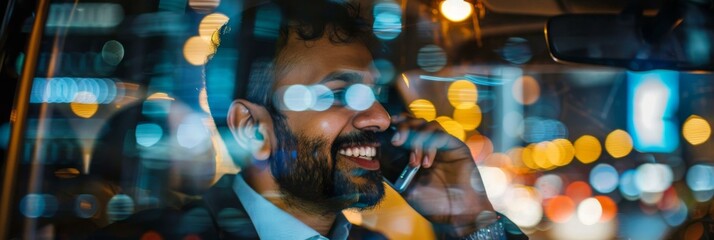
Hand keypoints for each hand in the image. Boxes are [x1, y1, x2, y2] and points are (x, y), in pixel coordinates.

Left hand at [390, 114, 497, 237]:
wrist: (457, 214)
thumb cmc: (432, 204)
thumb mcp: (406, 187)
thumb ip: (393, 171)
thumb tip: (375, 155)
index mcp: (415, 153)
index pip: (403, 130)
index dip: (393, 126)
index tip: (381, 131)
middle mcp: (428, 145)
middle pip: (414, 121)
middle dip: (402, 128)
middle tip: (396, 142)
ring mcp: (442, 145)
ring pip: (427, 124)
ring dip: (416, 139)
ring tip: (414, 162)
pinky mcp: (455, 146)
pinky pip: (440, 134)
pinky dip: (430, 144)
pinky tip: (427, 162)